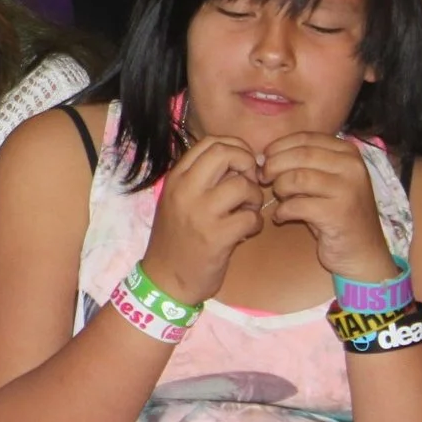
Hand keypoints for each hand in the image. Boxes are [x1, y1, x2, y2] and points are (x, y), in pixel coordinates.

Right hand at [141, 136, 267, 302]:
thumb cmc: (177, 238)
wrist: (166, 278)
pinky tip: (246, 231)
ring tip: (247, 211)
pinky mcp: (216, 236)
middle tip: (249, 183)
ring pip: (243, 185)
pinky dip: (255, 223)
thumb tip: (241, 161)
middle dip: (247, 165)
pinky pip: (251, 217)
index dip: (236, 148)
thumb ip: (203, 179)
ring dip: (255, 198)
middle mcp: (184, 190)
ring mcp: (199, 213)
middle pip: (225, 154)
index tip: (242, 166)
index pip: (210, 142)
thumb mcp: (179, 200)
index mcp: (176, 178)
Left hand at [260, 132, 396, 282]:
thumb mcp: (322, 181)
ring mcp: (348, 189)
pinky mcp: (339, 213)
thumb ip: (300, 164)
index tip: (264, 161)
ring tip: (280, 199)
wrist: (361, 251)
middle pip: (299, 155)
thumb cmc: (333, 213)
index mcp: (348, 153)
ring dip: (279, 189)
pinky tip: (282, 217)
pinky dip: (282, 211)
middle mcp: (352, 167)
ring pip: (296, 178)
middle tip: (264, 179)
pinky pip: (296, 205)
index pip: (304, 138)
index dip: (277, 147)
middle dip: (273, 166)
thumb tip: (262, 157)